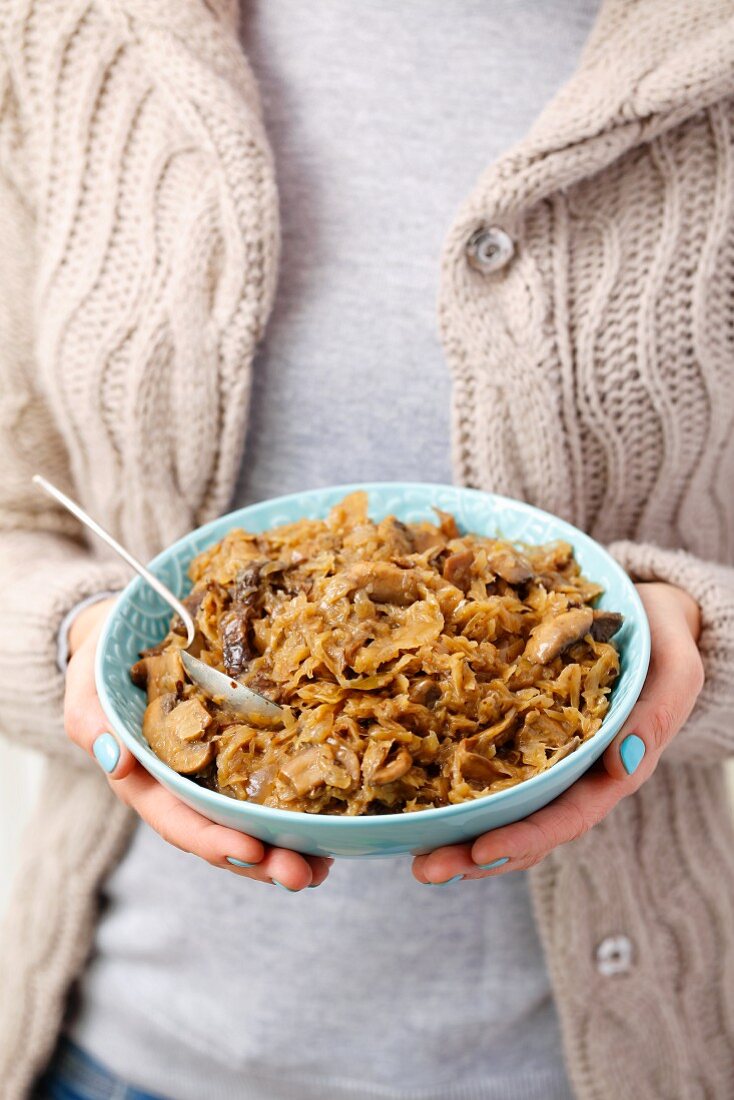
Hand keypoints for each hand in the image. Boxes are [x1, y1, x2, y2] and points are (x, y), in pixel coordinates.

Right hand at [65, 598, 331, 891]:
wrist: (128, 636)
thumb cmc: (105, 662)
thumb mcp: (88, 683)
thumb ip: (91, 719)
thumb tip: (117, 762)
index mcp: (145, 780)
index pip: (178, 820)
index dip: (214, 840)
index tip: (251, 851)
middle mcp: (182, 788)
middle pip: (222, 834)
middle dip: (261, 860)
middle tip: (302, 873)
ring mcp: (212, 776)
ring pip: (248, 823)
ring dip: (284, 849)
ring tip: (321, 866)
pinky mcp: (238, 755)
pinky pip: (266, 791)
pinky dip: (294, 814)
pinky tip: (327, 829)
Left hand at [412, 582, 703, 884]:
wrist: (644, 615)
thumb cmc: (659, 638)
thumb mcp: (675, 668)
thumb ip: (658, 713)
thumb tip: (622, 763)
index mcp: (613, 768)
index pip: (569, 817)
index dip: (526, 838)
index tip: (481, 850)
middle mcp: (576, 776)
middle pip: (527, 829)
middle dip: (476, 855)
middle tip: (425, 869)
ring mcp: (546, 761)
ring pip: (503, 812)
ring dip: (459, 839)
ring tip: (415, 856)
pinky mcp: (521, 738)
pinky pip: (488, 773)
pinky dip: (456, 794)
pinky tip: (419, 809)